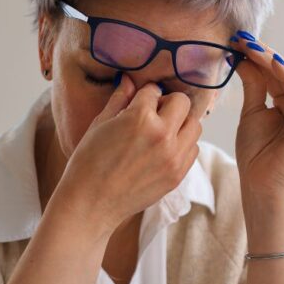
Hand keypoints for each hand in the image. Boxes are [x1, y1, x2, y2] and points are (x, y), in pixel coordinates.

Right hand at [57, 74, 210, 233]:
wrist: (91, 203)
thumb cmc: (89, 162)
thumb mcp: (100, 124)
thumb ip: (119, 99)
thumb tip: (129, 80)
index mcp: (140, 117)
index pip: (154, 90)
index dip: (144, 95)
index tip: (138, 102)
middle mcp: (162, 135)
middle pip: (182, 103)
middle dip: (168, 104)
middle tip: (153, 114)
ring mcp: (173, 157)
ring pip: (194, 125)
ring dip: (180, 123)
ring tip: (161, 133)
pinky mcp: (177, 175)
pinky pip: (193, 149)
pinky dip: (183, 145)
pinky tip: (164, 150)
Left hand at [229, 33, 283, 200]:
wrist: (260, 186)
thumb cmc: (256, 156)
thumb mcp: (253, 112)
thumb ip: (254, 85)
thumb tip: (243, 57)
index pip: (278, 77)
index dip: (259, 58)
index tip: (238, 40)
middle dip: (264, 56)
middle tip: (243, 38)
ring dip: (273, 62)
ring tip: (252, 46)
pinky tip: (271, 62)